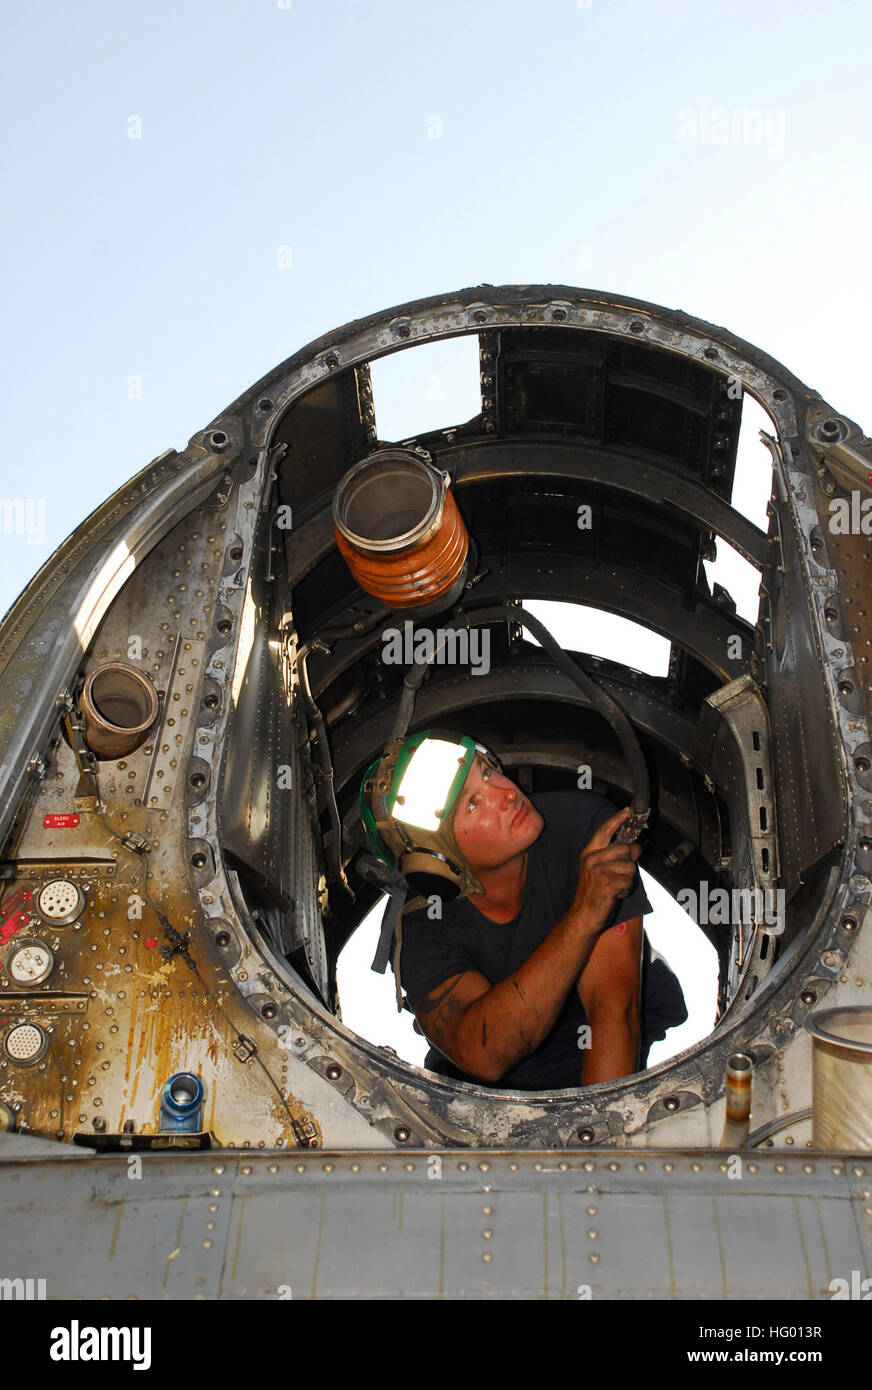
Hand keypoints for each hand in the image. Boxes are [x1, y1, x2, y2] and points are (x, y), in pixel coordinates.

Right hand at [571, 808, 641, 924]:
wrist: (583, 915)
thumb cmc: (592, 894)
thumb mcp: (599, 870)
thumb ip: (615, 856)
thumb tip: (636, 847)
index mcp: (589, 853)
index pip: (604, 831)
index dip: (616, 820)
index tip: (627, 811)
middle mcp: (592, 858)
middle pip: (624, 848)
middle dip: (628, 862)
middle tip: (618, 875)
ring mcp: (599, 869)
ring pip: (629, 865)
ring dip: (627, 878)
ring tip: (615, 886)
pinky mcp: (608, 882)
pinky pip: (629, 880)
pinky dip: (626, 889)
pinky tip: (615, 894)